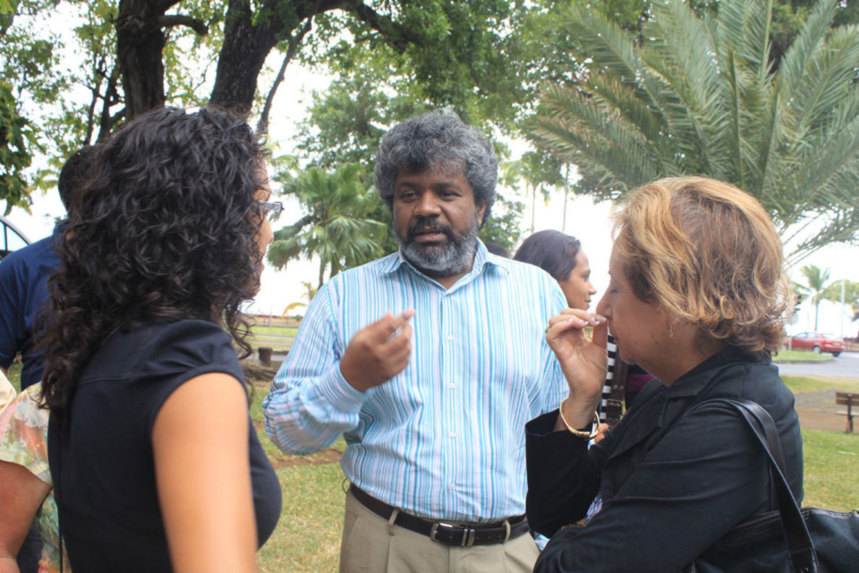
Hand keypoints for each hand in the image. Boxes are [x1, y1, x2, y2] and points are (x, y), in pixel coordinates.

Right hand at [340, 310, 415, 391]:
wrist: (350, 377)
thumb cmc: (356, 351)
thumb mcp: (361, 335)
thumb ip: (377, 324)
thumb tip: (392, 314)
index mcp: (369, 342)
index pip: (391, 326)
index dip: (403, 317)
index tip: (411, 312)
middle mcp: (378, 354)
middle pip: (403, 338)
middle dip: (408, 329)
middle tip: (407, 326)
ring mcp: (385, 366)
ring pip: (407, 349)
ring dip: (408, 341)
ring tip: (402, 338)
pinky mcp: (390, 374)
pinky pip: (406, 361)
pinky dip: (405, 353)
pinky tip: (400, 351)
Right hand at [546, 309, 607, 426]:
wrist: (593, 388)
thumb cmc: (595, 370)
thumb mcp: (601, 346)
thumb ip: (600, 331)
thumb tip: (602, 316)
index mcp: (576, 335)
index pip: (573, 314)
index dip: (585, 312)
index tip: (600, 321)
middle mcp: (566, 337)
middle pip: (562, 314)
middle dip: (578, 312)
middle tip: (592, 322)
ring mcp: (562, 344)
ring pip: (553, 321)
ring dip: (569, 317)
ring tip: (583, 324)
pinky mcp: (559, 352)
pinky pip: (550, 334)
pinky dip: (560, 325)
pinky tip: (575, 326)